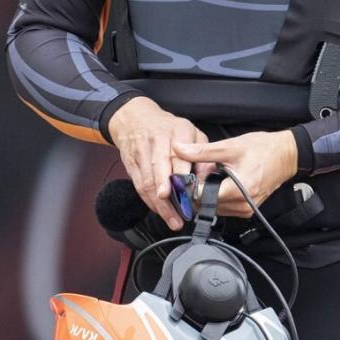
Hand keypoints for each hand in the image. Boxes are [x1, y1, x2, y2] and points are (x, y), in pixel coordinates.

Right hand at [107, 97, 209, 229]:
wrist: (134, 118)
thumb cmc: (168, 128)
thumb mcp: (192, 132)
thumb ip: (203, 153)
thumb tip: (208, 177)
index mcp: (177, 131)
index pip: (179, 158)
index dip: (183, 179)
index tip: (190, 197)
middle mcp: (157, 140)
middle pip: (160, 171)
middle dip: (169, 197)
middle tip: (179, 216)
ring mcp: (141, 152)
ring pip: (148, 182)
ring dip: (160, 205)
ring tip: (172, 220)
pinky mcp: (131, 164)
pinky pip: (139, 185)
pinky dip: (149, 201)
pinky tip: (160, 211)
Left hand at [193, 130, 298, 218]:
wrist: (286, 155)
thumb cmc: (262, 149)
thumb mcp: (229, 147)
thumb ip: (202, 151)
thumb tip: (179, 149)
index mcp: (238, 190)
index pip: (203, 197)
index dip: (190, 187)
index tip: (185, 177)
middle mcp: (242, 205)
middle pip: (207, 204)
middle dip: (199, 190)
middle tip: (199, 173)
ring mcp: (246, 210)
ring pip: (215, 208)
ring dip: (208, 195)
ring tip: (212, 176)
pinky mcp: (248, 210)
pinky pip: (225, 208)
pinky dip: (219, 197)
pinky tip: (221, 183)